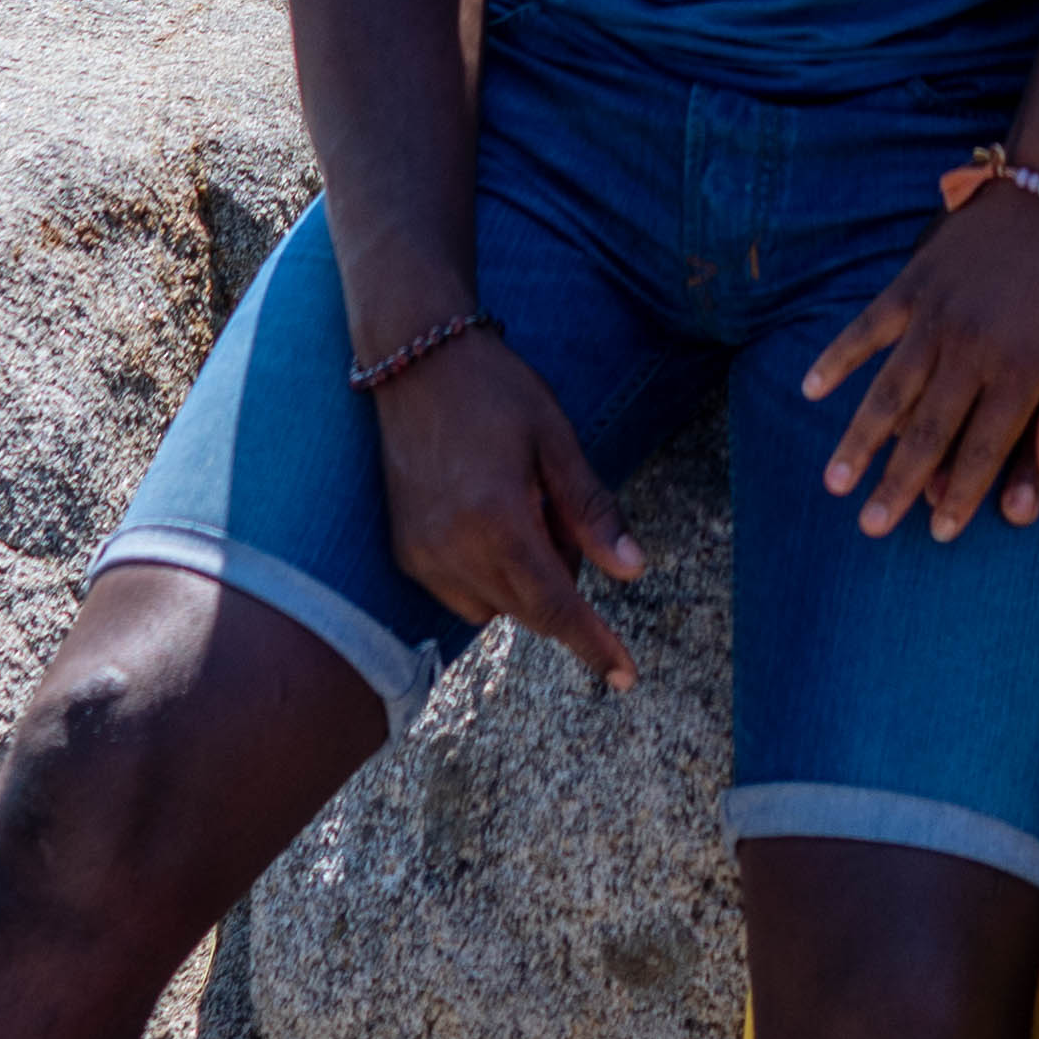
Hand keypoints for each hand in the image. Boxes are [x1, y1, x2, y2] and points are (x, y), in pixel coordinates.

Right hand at [374, 330, 649, 686]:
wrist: (413, 360)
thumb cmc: (495, 391)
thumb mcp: (557, 440)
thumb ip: (593, 512)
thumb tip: (634, 572)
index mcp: (498, 523)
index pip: (556, 607)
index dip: (594, 645)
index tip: (626, 677)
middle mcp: (453, 550)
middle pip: (529, 611)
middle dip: (562, 585)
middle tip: (560, 514)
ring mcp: (421, 555)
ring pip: (495, 608)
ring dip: (525, 582)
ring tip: (523, 506)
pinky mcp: (404, 551)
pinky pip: (460, 593)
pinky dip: (489, 575)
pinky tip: (491, 516)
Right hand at [799, 181, 1038, 540]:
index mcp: (1020, 371)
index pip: (984, 448)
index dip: (962, 494)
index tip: (940, 534)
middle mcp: (971, 350)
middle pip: (929, 433)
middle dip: (898, 486)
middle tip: (871, 528)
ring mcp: (935, 316)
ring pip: (890, 391)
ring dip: (860, 440)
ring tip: (835, 483)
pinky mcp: (912, 284)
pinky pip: (867, 328)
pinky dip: (838, 358)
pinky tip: (811, 390)